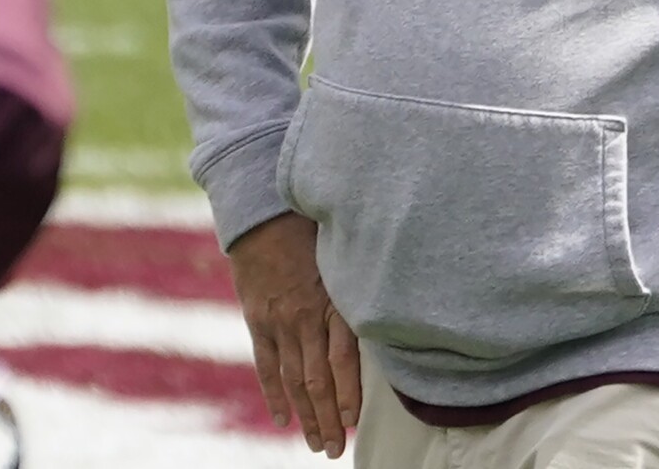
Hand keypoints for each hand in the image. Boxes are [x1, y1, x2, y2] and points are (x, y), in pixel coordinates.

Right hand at [227, 212, 359, 456]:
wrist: (264, 214)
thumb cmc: (315, 230)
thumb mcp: (347, 255)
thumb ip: (365, 287)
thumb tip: (400, 310)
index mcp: (333, 302)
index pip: (343, 361)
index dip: (348, 396)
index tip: (354, 423)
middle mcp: (305, 318)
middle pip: (318, 381)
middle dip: (328, 419)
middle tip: (336, 451)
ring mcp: (279, 323)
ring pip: (293, 381)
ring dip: (305, 417)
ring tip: (317, 445)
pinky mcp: (258, 322)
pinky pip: (267, 366)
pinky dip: (274, 395)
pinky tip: (283, 419)